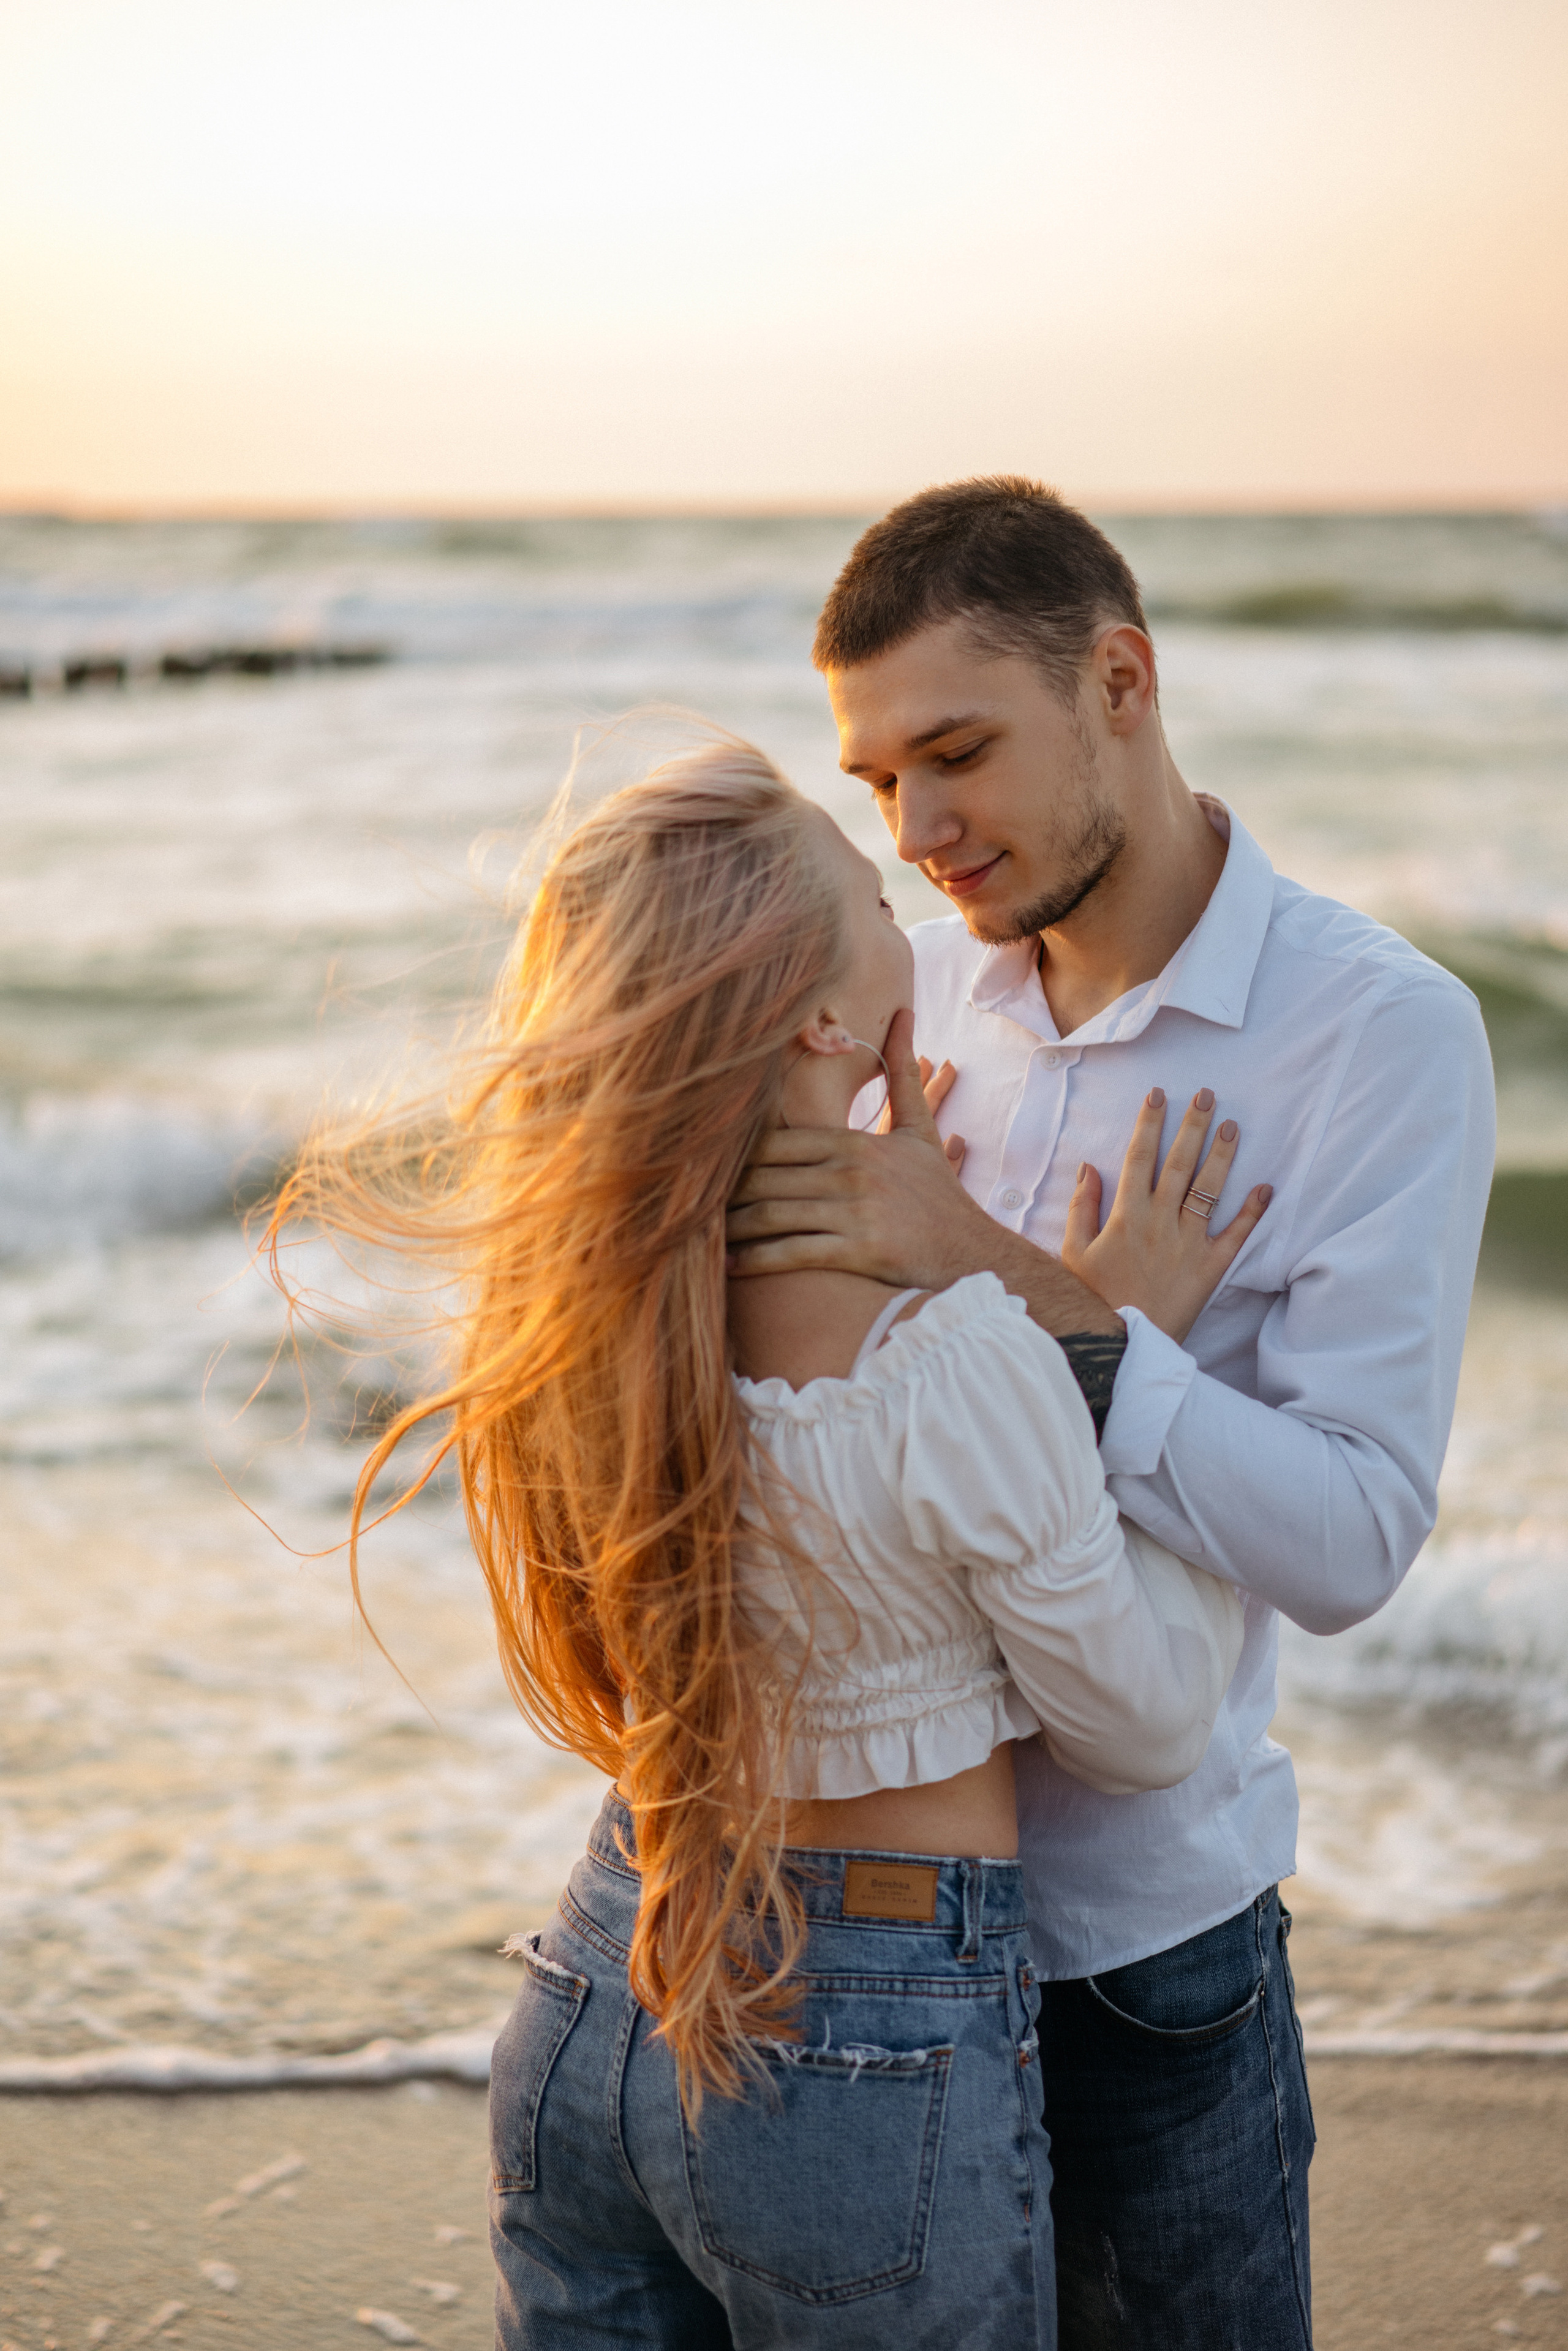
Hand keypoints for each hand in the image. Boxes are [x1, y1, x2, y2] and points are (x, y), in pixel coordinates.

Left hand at [726, 1008, 986, 1285]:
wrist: (974, 1253)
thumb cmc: (939, 1195)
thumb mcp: (920, 1131)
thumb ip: (903, 1075)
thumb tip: (902, 1013)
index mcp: (856, 1143)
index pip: (778, 1142)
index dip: (736, 1155)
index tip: (706, 1163)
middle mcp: (851, 1173)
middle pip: (766, 1177)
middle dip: (724, 1191)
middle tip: (687, 1199)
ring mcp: (855, 1212)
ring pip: (773, 1214)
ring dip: (731, 1226)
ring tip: (699, 1234)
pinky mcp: (859, 1250)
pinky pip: (793, 1253)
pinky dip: (757, 1260)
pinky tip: (731, 1266)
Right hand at [1061, 1087, 1271, 1342]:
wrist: (1123, 1342)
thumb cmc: (1094, 1297)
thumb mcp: (1074, 1252)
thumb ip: (1081, 1207)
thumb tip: (1089, 1167)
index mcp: (1127, 1214)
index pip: (1140, 1157)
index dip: (1149, 1123)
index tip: (1157, 1095)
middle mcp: (1160, 1221)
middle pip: (1179, 1162)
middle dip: (1192, 1125)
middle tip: (1207, 1094)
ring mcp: (1188, 1242)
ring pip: (1208, 1189)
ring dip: (1222, 1155)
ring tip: (1231, 1125)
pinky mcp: (1211, 1267)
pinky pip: (1236, 1235)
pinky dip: (1252, 1212)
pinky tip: (1265, 1187)